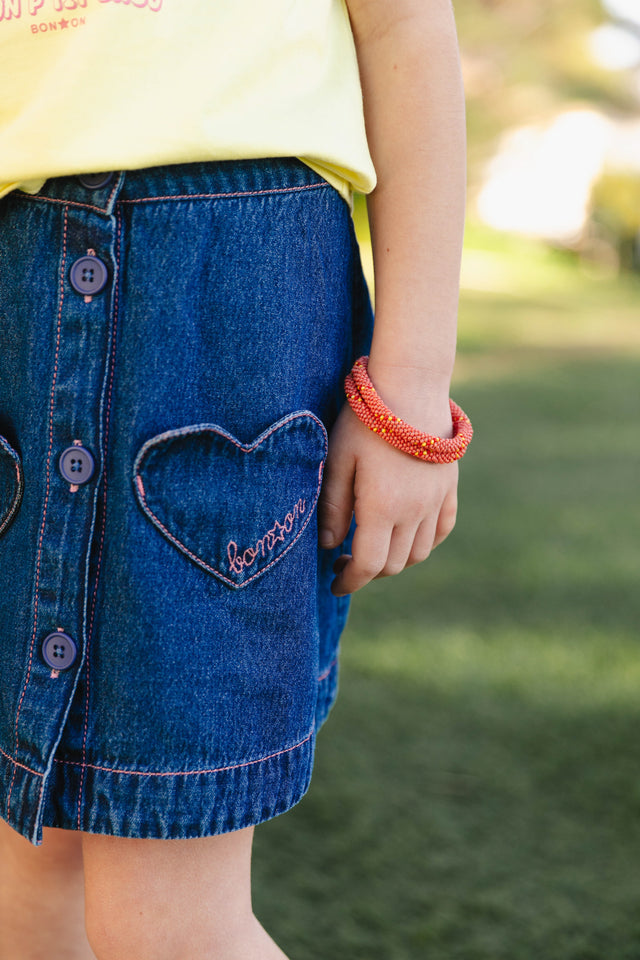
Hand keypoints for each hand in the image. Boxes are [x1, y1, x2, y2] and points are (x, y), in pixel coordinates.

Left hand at [317, 401, 458, 596]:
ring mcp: (435, 500)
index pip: (369, 565)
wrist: (410, 386)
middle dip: (368, 571)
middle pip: (394, 564)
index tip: (335, 583)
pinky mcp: (448, 487)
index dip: (350, 582)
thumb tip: (331, 546)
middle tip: (345, 559)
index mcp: (382, 508)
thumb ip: (333, 508)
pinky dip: (424, 542)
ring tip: (373, 546)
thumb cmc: (365, 421)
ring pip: (418, 552)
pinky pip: (441, 529)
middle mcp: (414, 511)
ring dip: (395, 559)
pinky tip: (405, 534)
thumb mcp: (337, 461)